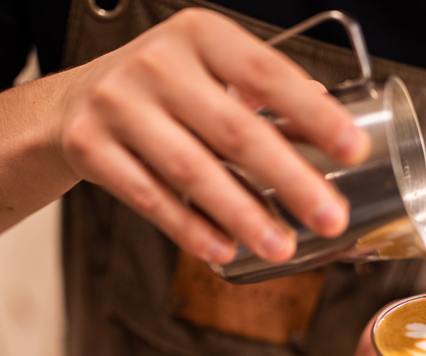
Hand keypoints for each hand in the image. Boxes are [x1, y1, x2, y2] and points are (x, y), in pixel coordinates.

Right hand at [55, 8, 369, 263]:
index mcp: (199, 35)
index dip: (314, 114)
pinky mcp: (91, 147)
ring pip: (192, 169)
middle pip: (235, 129)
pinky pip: (149, 197)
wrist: (72, 101)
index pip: (267, 73)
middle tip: (330, 217)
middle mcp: (157, 63)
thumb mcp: (208, 69)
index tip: (353, 149)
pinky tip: (223, 250)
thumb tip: (329, 119)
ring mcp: (119, 104)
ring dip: (242, 214)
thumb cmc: (159, 87)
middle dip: (290, 179)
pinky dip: (190, 228)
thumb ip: (262, 93)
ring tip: (281, 246)